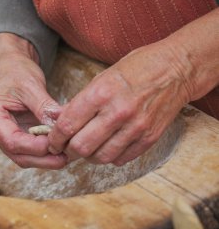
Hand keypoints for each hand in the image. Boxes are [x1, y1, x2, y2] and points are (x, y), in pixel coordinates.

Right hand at [0, 33, 66, 168]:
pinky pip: (28, 151)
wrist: (9, 66)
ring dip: (45, 159)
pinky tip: (60, 150)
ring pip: (24, 157)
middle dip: (43, 159)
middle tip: (66, 157)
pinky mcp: (14, 137)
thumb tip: (61, 125)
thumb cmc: (15, 72)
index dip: (36, 147)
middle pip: (18, 155)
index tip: (57, 143)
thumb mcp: (31, 85)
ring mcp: (2, 136)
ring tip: (67, 155)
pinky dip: (44, 153)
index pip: (12, 141)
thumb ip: (44, 107)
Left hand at [48, 42, 191, 165]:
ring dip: (88, 156)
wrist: (175, 70)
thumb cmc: (135, 69)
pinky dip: (109, 156)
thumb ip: (80, 102)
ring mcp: (135, 127)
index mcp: (100, 93)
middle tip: (67, 148)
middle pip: (81, 147)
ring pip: (100, 157)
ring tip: (87, 148)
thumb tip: (58, 121)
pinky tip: (107, 146)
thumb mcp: (101, 77)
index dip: (54, 138)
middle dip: (68, 151)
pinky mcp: (149, 138)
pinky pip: (121, 159)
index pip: (67, 125)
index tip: (52, 142)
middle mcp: (117, 112)